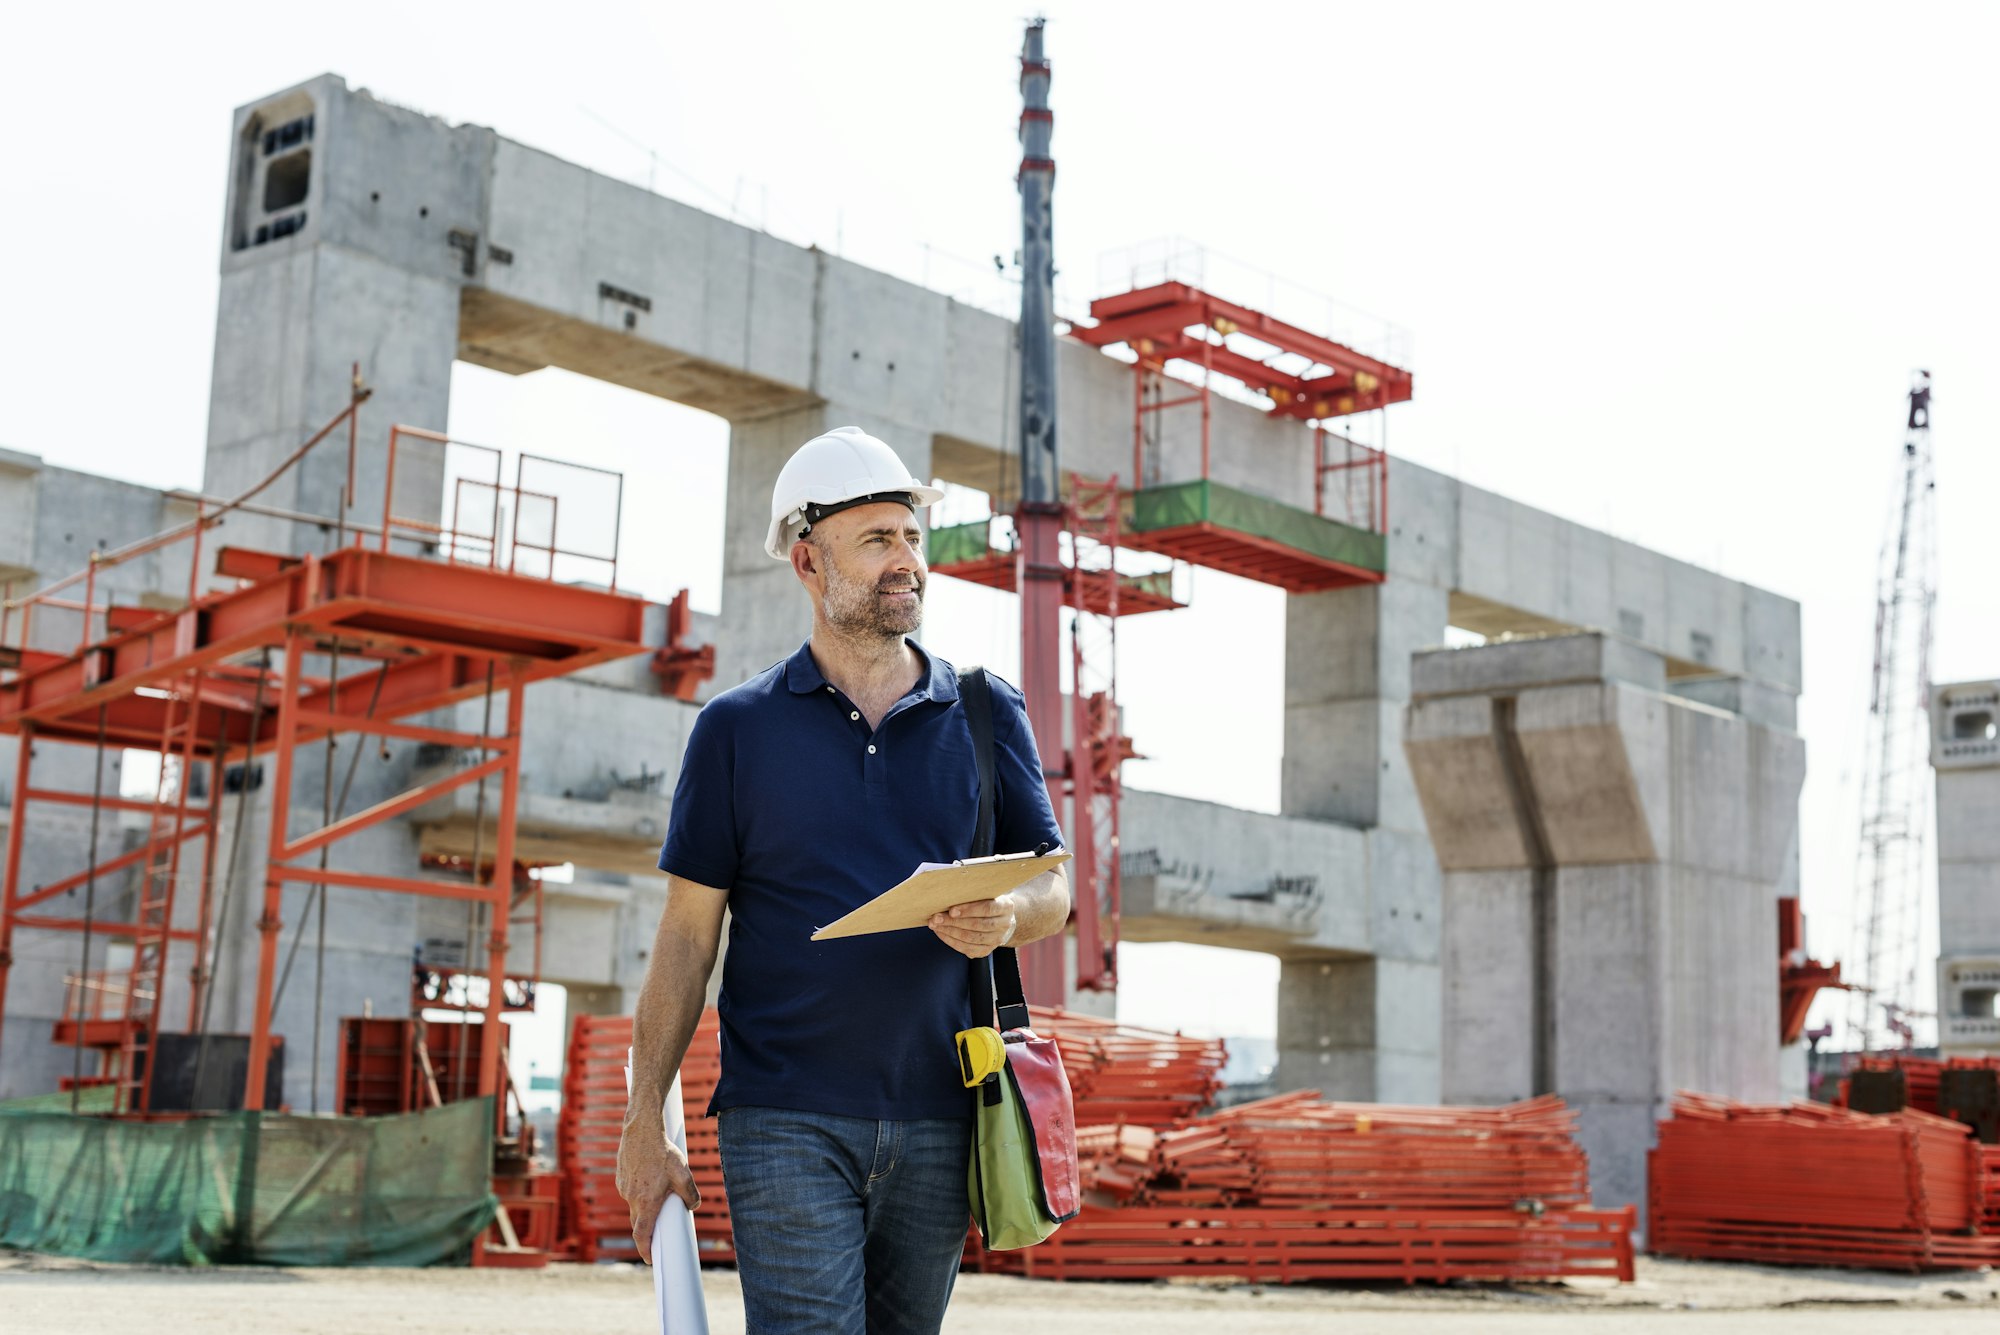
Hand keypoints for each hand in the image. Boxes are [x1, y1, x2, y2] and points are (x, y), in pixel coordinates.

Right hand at [616, 1118, 698, 1264]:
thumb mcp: (683, 1173)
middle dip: (647, 1231)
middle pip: (638, 1222)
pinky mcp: (621, 1178)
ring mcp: (624, 1188)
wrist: (641, 1130)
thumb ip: (690, 1194)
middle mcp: (632, 1198)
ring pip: (635, 1205)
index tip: (651, 1260)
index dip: (646, 1250)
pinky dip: (639, 1192)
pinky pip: (631, 1192)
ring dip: (645, 1206)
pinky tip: (649, 1179)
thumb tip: (693, 1206)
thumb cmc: (663, 1152)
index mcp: (647, 1201)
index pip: (643, 1235)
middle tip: (658, 1234)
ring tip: (658, 1193)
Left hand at [929, 892, 1018, 958]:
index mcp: (1006, 907)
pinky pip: (968, 949)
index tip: (951, 910)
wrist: (1000, 918)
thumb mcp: (986, 893)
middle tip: (936, 918)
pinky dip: (952, 941)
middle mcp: (1004, 924)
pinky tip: (942, 933)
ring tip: (935, 925)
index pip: (988, 908)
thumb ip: (973, 893)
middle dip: (953, 922)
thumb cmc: (988, 901)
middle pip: (977, 925)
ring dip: (950, 932)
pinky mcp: (987, 950)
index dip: (969, 910)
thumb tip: (948, 894)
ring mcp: (996, 939)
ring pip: (971, 938)